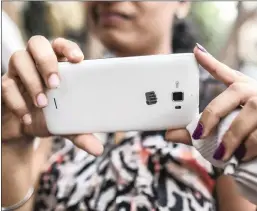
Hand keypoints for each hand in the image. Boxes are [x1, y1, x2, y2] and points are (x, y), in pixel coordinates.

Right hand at [2, 36, 102, 155]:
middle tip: (56, 84)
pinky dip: (17, 102)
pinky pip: (6, 85)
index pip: (60, 45)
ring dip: (32, 81)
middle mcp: (35, 63)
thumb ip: (80, 133)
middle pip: (37, 43)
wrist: (23, 127)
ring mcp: (18, 72)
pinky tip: (28, 117)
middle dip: (47, 60)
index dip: (68, 47)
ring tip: (43, 103)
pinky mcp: (4, 86)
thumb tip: (98, 150)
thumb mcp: (66, 124)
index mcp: (55, 65)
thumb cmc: (49, 116)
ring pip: (18, 58)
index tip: (78, 60)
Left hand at [166, 43, 256, 161]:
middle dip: (210, 119)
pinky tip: (243, 156)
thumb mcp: (228, 120)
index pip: (223, 72)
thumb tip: (167, 134)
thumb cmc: (248, 124)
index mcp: (240, 87)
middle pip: (226, 101)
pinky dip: (248, 151)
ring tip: (223, 154)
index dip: (208, 61)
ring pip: (242, 124)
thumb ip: (199, 128)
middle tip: (198, 135)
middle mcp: (253, 91)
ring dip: (231, 142)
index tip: (194, 51)